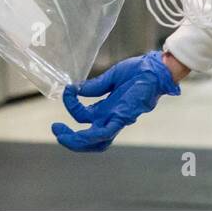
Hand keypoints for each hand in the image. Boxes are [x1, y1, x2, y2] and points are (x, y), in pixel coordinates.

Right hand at [51, 51, 181, 152]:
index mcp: (107, 110)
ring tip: (61, 135)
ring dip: (77, 141)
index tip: (66, 91)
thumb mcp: (111, 78)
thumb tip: (75, 88)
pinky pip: (106, 132)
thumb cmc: (139, 72)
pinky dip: (90, 132)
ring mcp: (118, 120)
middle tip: (55, 130)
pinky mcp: (124, 118)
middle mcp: (111, 118)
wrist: (156, 69)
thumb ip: (95, 86)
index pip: (84, 116)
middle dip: (71, 139)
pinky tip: (78, 126)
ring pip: (96, 141)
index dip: (72, 106)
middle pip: (89, 139)